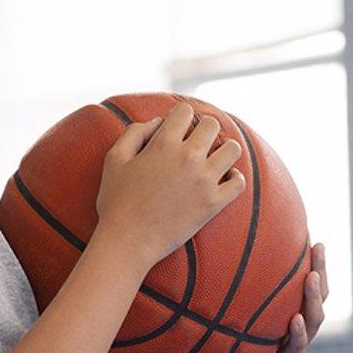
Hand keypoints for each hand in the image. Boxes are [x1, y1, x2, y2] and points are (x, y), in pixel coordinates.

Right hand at [94, 103, 246, 269]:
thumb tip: (158, 121)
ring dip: (223, 149)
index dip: (180, 115)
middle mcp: (188, 158)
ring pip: (232, 149)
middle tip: (195, 142)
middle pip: (212, 124)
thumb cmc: (116, 201)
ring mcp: (204, 181)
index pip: (185, 111)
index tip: (176, 127)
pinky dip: (234, 178)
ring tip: (212, 158)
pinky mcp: (214, 203)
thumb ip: (134, 132)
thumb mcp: (114, 159)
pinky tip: (223, 179)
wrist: (128, 241)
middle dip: (203, 128)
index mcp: (163, 144)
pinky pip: (239, 183)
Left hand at [220, 243, 327, 352]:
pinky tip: (296, 319)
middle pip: (318, 297)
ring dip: (313, 297)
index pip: (306, 287)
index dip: (313, 264)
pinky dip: (298, 333)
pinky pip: (296, 348)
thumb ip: (228, 296)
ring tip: (312, 277)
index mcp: (287, 317)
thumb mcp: (231, 319)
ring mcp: (293, 347)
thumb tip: (208, 258)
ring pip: (314, 319)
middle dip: (321, 271)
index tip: (311, 237)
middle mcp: (295, 329)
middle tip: (318, 247)